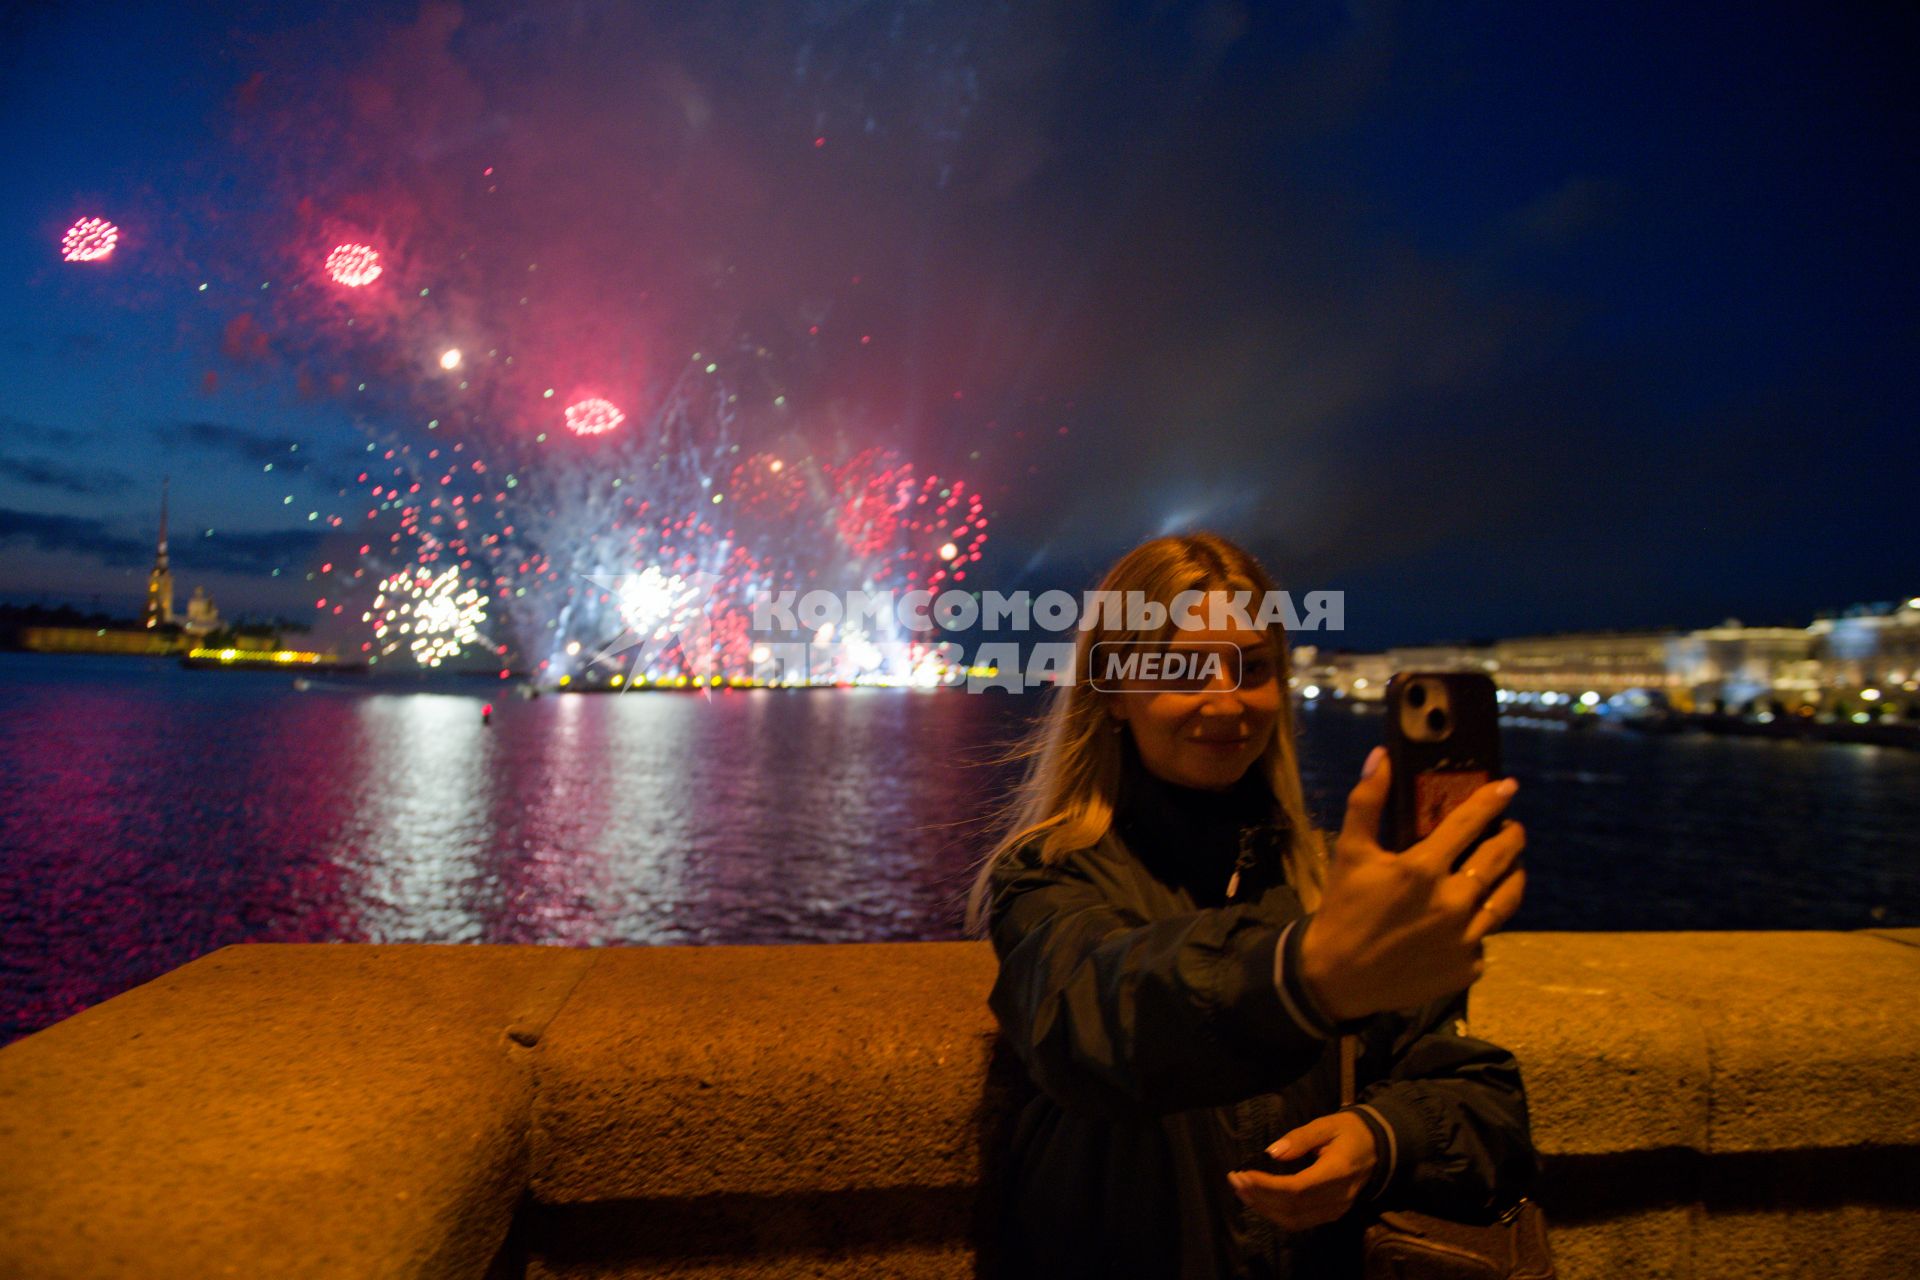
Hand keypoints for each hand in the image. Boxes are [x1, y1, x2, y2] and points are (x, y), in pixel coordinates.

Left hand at [1228, 1111, 1376, 1230]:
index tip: (1244, 1174)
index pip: (1298, 1188)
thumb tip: (1272, 1153)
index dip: (1267, 1186)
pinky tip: (1260, 1201)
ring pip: (1295, 1220)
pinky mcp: (1332, 1213)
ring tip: (1241, 1191)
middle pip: (1293, 1207)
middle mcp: (1339, 1197)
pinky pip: (1301, 1221)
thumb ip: (1300, 1138)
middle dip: (1259, 1196)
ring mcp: (1337, 1209)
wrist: (1377, 1147)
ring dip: (1264, 1208)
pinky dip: (1276, 1214)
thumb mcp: (1326, 1125)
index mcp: (1338, 1171)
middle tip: (1235, 1180)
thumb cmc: (1349, 1131)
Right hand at [1298, 749, 1526, 1021]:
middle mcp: (1451, 902)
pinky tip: (1470, 916)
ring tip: (1511, 865)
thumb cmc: (1343, 909)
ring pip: (1507, 899)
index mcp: (1422, 869)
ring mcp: (1464, 938)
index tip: (1509, 786)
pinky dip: (1482, 922)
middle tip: (1512, 828)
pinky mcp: (1469, 966)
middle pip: (1500, 859)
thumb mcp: (1349, 852)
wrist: (1337, 978)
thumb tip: (1380, 755)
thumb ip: (1367, 801)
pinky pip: (1486, 937)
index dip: (1492, 801)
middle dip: (1512, 836)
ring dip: (1514, 875)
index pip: (1469, 823)